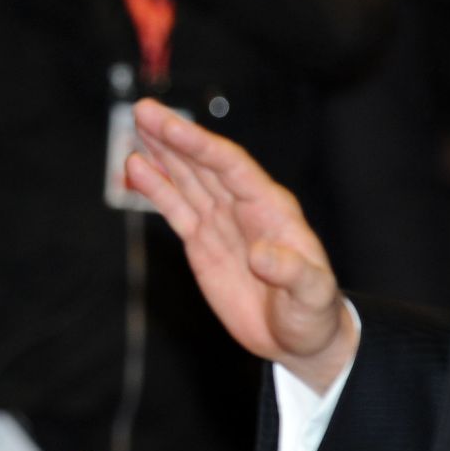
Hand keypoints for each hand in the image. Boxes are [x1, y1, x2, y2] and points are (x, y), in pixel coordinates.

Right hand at [127, 98, 357, 392]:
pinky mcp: (203, 243)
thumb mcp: (312, 295)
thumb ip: (291, 273)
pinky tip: (137, 168)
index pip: (231, 166)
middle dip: (173, 137)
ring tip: (136, 125)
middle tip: (142, 111)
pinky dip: (157, 188)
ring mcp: (222, 223)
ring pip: (188, 179)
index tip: (170, 127)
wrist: (300, 339)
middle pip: (204, 163)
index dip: (199, 145)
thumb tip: (262, 255)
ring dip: (162, 153)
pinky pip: (177, 208)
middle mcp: (244, 207)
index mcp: (272, 209)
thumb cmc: (313, 314)